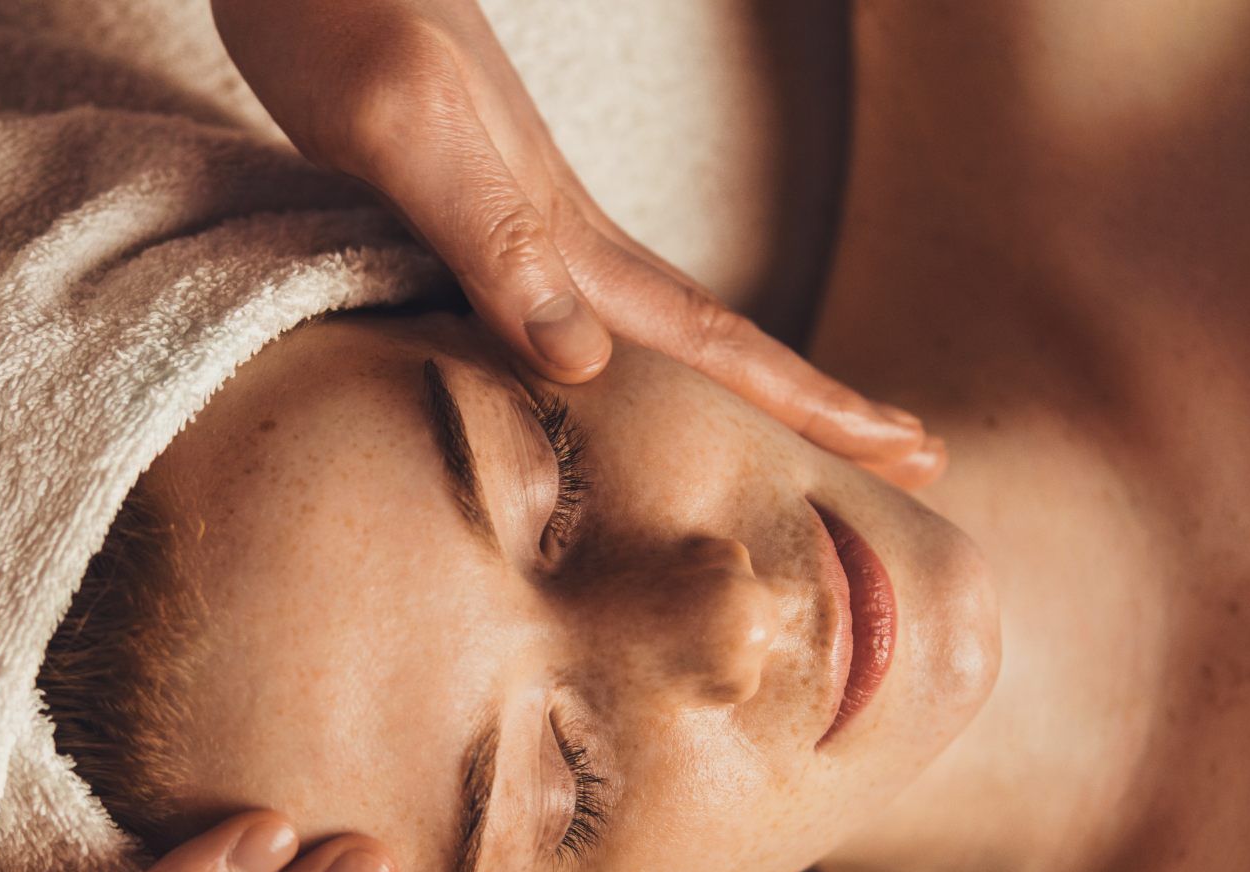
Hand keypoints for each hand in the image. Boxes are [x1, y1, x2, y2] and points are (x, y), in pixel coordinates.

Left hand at [212, 0, 944, 486]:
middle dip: (815, 402)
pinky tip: (623, 376)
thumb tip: (589, 363)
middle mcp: (564, 235)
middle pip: (713, 336)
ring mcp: (526, 225)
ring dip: (738, 384)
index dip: (809, 400)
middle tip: (913, 450)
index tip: (906, 444)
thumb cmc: (337, 21)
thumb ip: (491, 233)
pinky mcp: (473, 220)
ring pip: (657, 330)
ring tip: (802, 428)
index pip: (713, 335)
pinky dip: (638, 365)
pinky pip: (581, 319)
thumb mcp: (403, 127)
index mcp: (566, 230)